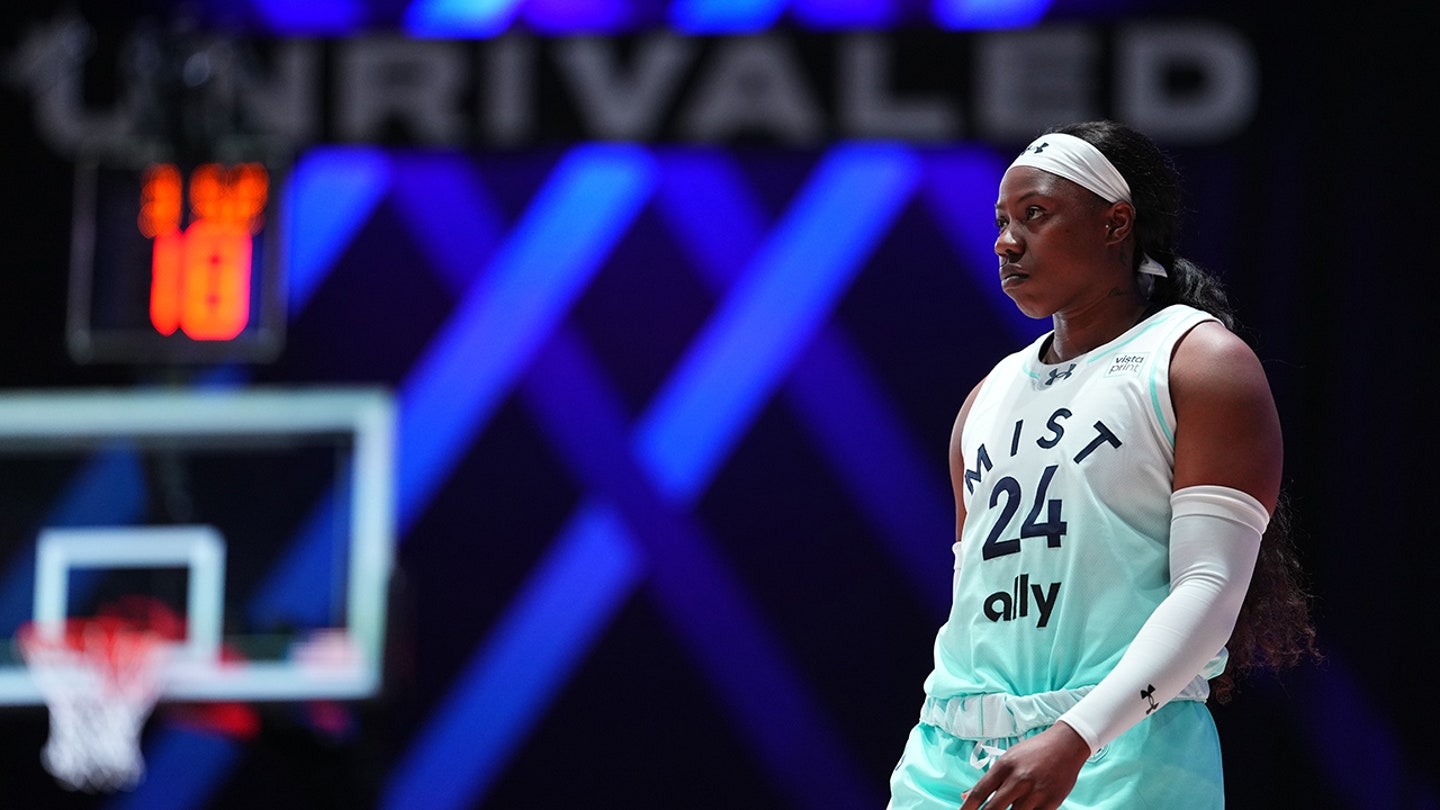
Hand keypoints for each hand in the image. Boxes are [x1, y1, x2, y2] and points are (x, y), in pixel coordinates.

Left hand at [958, 721, 1090, 809]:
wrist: (1066, 745)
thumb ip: (989, 780)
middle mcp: (1019, 779)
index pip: (979, 792)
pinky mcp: (1051, 802)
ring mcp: (1036, 792)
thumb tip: (965, 796)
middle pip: (993, 809)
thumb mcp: (1007, 759)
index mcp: (1004, 766)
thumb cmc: (1033, 752)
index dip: (967, 808)